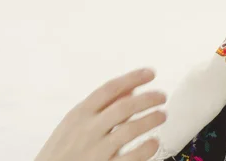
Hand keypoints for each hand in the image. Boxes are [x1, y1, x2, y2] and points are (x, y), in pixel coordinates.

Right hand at [34, 68, 166, 160]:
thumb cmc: (62, 150)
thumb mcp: (75, 123)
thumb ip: (102, 106)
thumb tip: (131, 89)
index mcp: (79, 114)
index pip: (110, 89)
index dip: (133, 78)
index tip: (150, 73)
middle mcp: (88, 130)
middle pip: (124, 106)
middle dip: (148, 98)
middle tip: (162, 96)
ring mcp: (96, 151)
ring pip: (131, 129)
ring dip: (151, 119)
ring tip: (162, 115)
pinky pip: (131, 157)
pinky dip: (146, 148)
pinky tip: (153, 142)